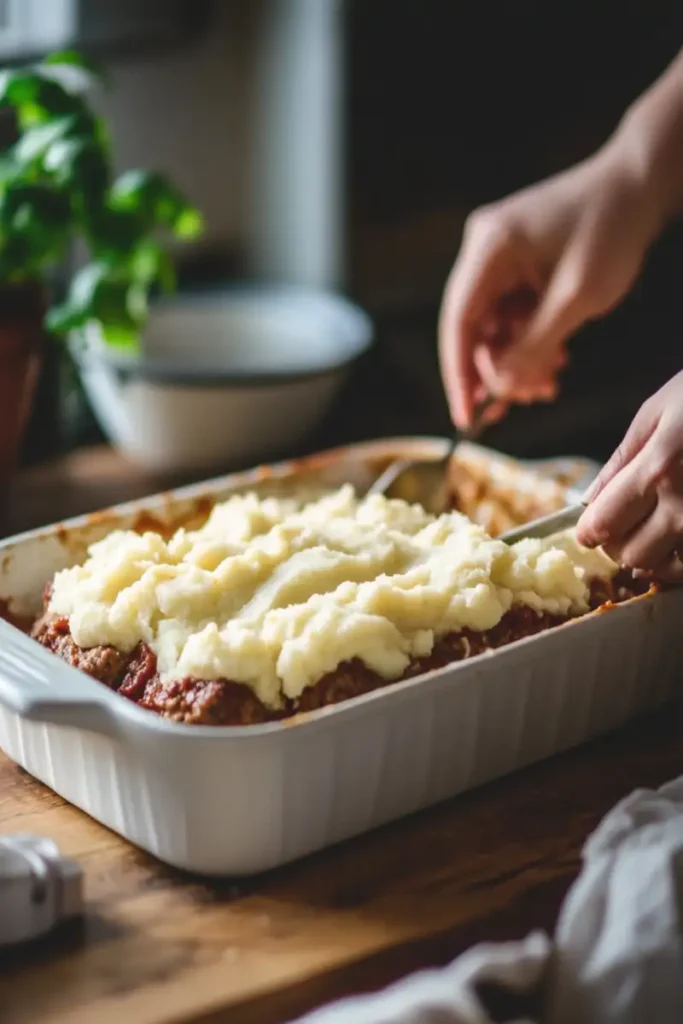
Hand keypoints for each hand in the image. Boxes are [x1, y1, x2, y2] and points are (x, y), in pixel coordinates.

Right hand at [438, 144, 661, 428]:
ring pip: (495, 326)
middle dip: (499, 370)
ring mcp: (499, 256)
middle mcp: (483, 250)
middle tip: (528, 399)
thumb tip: (499, 387)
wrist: (640, 183)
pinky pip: (512, 314)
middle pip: (474, 328)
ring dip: (518, 359)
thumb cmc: (612, 228)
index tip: (465, 415)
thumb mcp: (576, 298)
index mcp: (489, 248)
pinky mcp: (517, 263)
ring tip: (548, 382)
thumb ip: (533, 345)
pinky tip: (553, 358)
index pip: (458, 322)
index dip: (459, 374)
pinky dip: (530, 340)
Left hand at [577, 371, 682, 581]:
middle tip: (624, 524)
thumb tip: (588, 497)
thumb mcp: (658, 412)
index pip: (603, 524)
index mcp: (658, 470)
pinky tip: (677, 538)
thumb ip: (622, 459)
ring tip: (653, 531)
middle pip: (630, 554)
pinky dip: (678, 561)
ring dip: (649, 556)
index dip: (589, 531)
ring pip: (663, 568)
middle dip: (617, 543)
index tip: (591, 526)